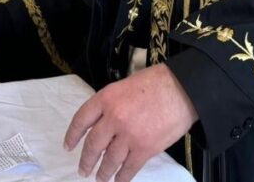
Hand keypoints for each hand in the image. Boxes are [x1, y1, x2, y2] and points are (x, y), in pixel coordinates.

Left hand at [64, 64, 197, 181]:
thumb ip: (113, 103)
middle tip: (83, 170)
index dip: (73, 135)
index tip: (68, 146)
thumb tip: (105, 121)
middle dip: (86, 161)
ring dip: (103, 172)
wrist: (185, 89)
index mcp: (107, 98)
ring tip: (100, 178)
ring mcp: (128, 135)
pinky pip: (128, 168)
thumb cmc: (159, 82)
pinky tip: (118, 180)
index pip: (81, 120)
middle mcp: (113, 118)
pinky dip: (122, 177)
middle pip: (93, 145)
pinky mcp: (144, 149)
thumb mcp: (127, 85)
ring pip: (109, 160)